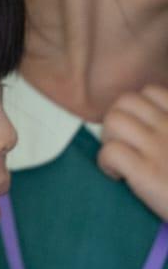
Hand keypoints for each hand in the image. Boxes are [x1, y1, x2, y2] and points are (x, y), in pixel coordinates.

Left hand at [100, 86, 167, 218]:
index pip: (151, 91)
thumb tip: (152, 123)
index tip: (142, 130)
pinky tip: (120, 176)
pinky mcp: (147, 172)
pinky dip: (106, 164)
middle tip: (125, 144)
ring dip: (109, 139)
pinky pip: (110, 151)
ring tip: (122, 159)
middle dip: (117, 121)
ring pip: (113, 120)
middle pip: (125, 101)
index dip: (137, 110)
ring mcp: (160, 148)